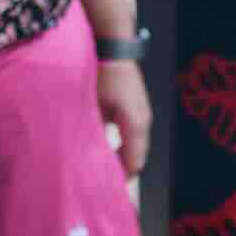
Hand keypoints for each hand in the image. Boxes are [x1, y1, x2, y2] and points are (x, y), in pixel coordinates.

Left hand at [97, 60, 152, 178]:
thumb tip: (92, 158)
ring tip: (107, 169)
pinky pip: (135, 137)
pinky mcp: (139, 110)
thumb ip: (96, 133)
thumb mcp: (94, 106)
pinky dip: (125, 146)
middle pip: (137, 159)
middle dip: (123, 172)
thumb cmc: (101, 73)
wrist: (114, 46)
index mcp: (134, 125)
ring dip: (123, 159)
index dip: (121, 179)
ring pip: (136, 148)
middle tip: (106, 183)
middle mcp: (143, 122)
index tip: (107, 189)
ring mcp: (143, 115)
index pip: (134, 164)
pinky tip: (110, 149)